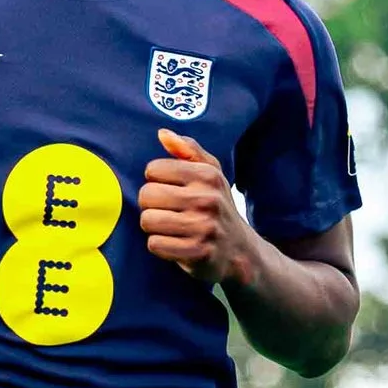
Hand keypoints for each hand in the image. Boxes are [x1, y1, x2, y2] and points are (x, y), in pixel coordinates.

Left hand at [139, 129, 254, 282]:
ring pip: (148, 220)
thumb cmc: (217, 207)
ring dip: (154, 226)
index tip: (169, 189)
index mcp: (208, 175)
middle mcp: (207, 199)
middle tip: (166, 211)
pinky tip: (174, 243)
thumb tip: (162, 134)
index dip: (156, 181)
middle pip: (147, 195)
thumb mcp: (211, 174)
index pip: (154, 169)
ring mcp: (203, 227)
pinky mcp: (197, 253)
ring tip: (170, 227)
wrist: (240, 251)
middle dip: (151, 205)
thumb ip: (188, 150)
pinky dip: (160, 245)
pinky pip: (155, 244)